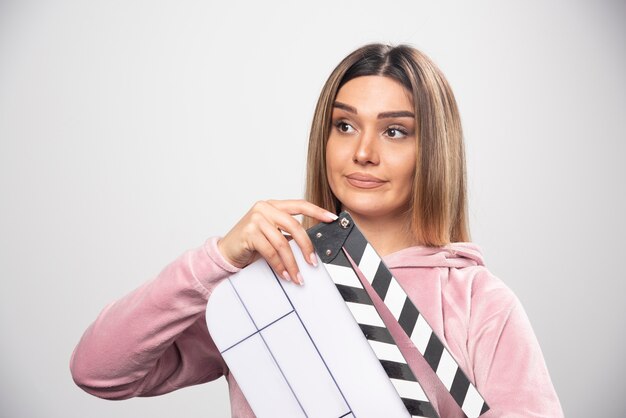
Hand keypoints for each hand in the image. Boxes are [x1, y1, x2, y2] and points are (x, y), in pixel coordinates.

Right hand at [217, 200, 337, 284]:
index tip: (332, 219)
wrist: (226, 250)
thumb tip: (311, 244)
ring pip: (282, 242)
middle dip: (306, 246)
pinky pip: (271, 252)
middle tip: (312, 262)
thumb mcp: (271, 232)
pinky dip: (279, 266)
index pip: (300, 204)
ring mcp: (255, 219)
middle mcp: (264, 208)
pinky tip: (284, 274)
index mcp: (273, 205)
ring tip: (297, 275)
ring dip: (292, 263)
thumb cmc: (251, 242)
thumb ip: (287, 232)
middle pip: (294, 226)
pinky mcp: (249, 233)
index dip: (317, 211)